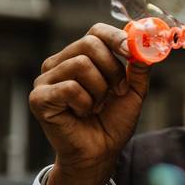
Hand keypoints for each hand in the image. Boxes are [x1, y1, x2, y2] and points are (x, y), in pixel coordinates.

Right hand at [29, 23, 150, 184]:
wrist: (99, 153)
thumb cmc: (112, 121)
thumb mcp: (134, 92)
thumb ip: (139, 68)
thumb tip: (145, 47)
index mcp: (81, 56)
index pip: (96, 31)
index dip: (116, 37)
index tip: (131, 51)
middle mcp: (60, 62)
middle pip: (89, 43)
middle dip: (112, 69)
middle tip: (117, 91)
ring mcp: (46, 79)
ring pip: (81, 64)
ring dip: (99, 90)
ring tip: (96, 106)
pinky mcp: (39, 97)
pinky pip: (70, 87)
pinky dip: (84, 103)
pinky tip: (81, 113)